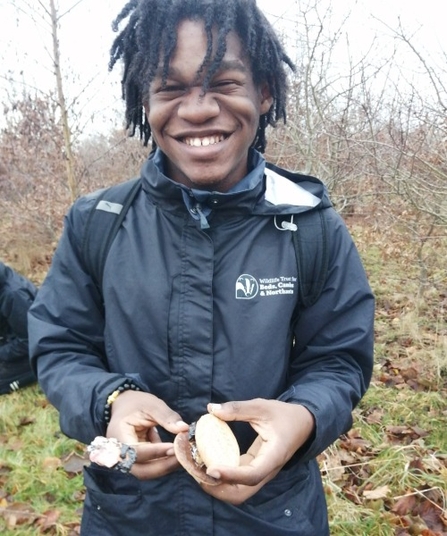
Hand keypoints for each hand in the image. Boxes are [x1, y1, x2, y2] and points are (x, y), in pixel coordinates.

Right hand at [107, 390, 188, 479]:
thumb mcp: (152, 405)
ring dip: (165, 465)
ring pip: (146, 471)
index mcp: (118, 436)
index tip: (174, 448)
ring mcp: (127, 459)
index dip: (155, 452)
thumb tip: (184, 429)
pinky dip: (163, 460)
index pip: (135, 452)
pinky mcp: (137, 460)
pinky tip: (176, 452)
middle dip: (163, 466)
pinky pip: (150, 466)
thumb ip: (167, 417)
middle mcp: (119, 452)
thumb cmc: (137, 403)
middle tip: (183, 456)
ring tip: (183, 454)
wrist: (125, 405)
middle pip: (140, 470)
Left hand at [199, 399, 314, 504]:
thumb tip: (211, 409)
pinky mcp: (254, 469)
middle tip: (197, 473)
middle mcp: (266, 470)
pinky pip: (237, 480)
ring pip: (238, 490)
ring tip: (197, 469)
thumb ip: (237, 408)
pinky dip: (221, 476)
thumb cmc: (284, 415)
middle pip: (241, 493)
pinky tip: (207, 462)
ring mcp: (260, 473)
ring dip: (217, 485)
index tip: (211, 469)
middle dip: (217, 488)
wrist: (302, 424)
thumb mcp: (262, 406)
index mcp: (273, 456)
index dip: (231, 475)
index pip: (252, 474)